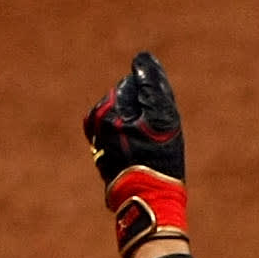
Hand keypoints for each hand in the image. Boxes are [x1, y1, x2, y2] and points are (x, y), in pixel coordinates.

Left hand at [84, 51, 188, 257]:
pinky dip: (136, 142)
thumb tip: (142, 58)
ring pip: (125, 122)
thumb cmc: (158, 157)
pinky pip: (123, 140)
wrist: (150, 199)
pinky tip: (146, 156)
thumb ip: (151, 85)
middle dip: (144, 113)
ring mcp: (99, 144)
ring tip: (153, 147)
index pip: (133, 87)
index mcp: (105, 114)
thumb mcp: (161, 115)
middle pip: (127, 104)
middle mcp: (97, 127)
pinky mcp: (105, 160)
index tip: (160, 122)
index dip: (153, 101)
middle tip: (158, 136)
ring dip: (140, 128)